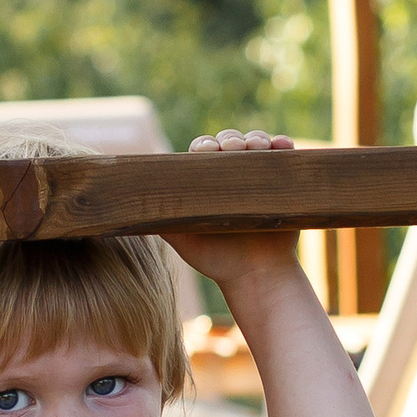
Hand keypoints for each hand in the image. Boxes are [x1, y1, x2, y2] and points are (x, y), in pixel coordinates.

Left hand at [158, 129, 303, 293]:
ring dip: (257, 138)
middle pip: (230, 141)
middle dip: (231, 138)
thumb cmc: (218, 261)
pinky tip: (282, 144)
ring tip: (258, 146)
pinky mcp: (283, 181)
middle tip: (233, 147)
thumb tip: (132, 206)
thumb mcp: (185, 240)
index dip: (205, 145)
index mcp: (208, 182)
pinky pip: (285, 156)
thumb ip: (164, 220)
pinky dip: (284, 146)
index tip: (208, 149)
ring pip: (257, 143)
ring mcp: (259, 175)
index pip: (203, 151)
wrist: (257, 277)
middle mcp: (233, 174)